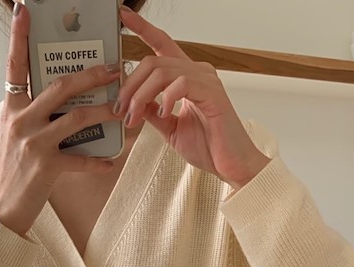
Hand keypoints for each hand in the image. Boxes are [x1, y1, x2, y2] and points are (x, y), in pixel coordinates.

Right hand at [0, 3, 121, 236]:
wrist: (4, 206)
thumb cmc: (15, 169)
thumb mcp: (16, 133)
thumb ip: (34, 112)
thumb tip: (64, 96)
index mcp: (12, 107)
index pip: (15, 65)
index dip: (19, 37)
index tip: (25, 10)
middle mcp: (21, 120)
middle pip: (60, 86)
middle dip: (91, 75)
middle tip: (113, 68)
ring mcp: (34, 143)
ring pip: (76, 118)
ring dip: (103, 111)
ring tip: (121, 108)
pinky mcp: (46, 167)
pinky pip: (81, 160)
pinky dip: (98, 161)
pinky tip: (112, 161)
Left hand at [116, 6, 270, 189]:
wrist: (231, 165)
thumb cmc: (209, 148)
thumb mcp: (171, 129)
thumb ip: (154, 113)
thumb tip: (135, 103)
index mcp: (186, 79)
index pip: (162, 46)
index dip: (143, 29)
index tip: (124, 14)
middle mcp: (197, 73)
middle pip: (153, 61)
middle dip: (130, 86)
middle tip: (121, 110)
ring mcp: (206, 80)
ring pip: (162, 72)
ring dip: (141, 95)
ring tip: (135, 117)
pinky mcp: (212, 93)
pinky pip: (181, 84)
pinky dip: (166, 98)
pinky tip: (165, 114)